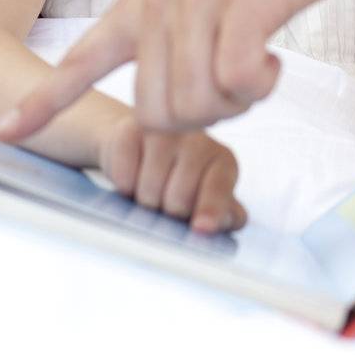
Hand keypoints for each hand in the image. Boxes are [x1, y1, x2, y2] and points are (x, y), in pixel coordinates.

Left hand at [0, 0, 354, 138]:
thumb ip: (175, 29)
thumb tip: (174, 89)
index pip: (81, 58)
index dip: (43, 101)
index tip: (4, 131)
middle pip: (154, 112)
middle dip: (198, 119)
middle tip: (235, 85)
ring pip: (194, 105)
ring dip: (234, 102)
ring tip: (257, 65)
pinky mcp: (243, 4)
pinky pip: (235, 83)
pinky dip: (258, 86)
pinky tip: (273, 61)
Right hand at [98, 113, 245, 233]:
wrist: (138, 145)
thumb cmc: (176, 178)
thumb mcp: (205, 197)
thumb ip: (224, 213)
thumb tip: (230, 220)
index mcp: (222, 161)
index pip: (218, 188)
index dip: (210, 209)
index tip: (201, 228)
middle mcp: (199, 140)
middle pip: (178, 200)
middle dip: (167, 213)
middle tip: (166, 204)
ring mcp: (166, 131)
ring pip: (149, 192)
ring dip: (144, 201)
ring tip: (149, 189)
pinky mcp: (134, 127)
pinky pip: (125, 175)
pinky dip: (124, 185)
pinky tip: (132, 174)